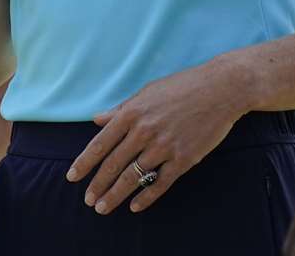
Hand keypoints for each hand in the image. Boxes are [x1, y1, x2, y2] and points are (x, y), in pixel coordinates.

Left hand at [66, 58, 250, 214]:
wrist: (222, 88)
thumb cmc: (183, 86)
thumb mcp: (147, 92)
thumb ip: (122, 108)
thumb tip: (97, 119)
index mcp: (132, 112)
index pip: (101, 143)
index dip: (84, 163)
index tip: (72, 178)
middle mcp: (144, 130)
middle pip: (114, 164)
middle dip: (98, 185)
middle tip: (88, 200)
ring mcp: (164, 146)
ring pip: (133, 177)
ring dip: (116, 195)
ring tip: (103, 208)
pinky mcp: (184, 158)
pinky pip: (160, 183)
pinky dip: (146, 197)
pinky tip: (135, 206)